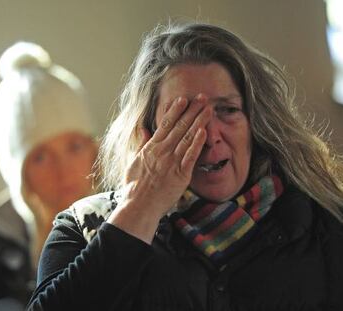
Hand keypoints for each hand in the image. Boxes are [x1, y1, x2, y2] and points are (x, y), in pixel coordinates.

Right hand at [107, 94, 212, 242]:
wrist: (139, 206)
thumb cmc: (135, 186)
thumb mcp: (134, 161)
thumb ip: (141, 144)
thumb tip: (143, 128)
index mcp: (151, 148)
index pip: (165, 125)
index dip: (175, 111)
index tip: (183, 99)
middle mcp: (162, 151)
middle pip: (179, 127)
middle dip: (191, 111)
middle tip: (201, 97)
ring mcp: (172, 162)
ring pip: (187, 137)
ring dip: (198, 121)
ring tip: (208, 109)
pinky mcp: (180, 175)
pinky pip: (190, 157)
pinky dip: (197, 143)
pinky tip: (204, 131)